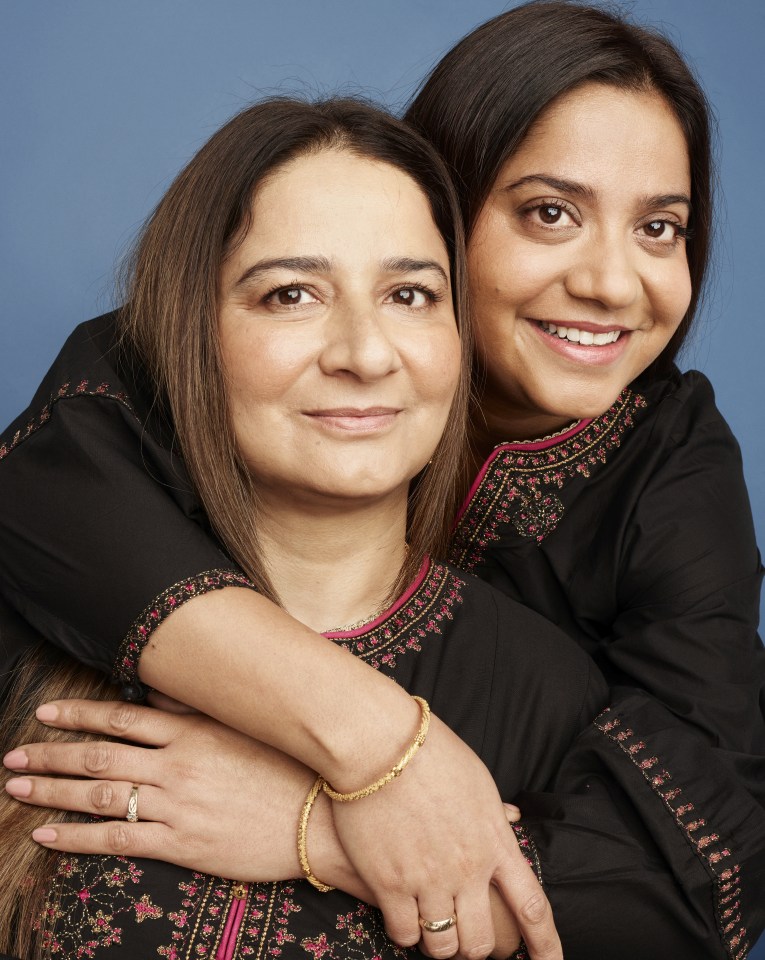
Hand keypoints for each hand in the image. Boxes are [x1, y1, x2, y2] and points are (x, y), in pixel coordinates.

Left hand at [2, 698, 331, 882]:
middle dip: (52, 754)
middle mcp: (177, 765)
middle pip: (100, 756)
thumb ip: (198, 709)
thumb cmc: (287, 767)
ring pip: (100, 795)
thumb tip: (157, 692)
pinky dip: (77, 838)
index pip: (122, 717)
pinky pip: (117, 840)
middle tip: (14, 755)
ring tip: (19, 788)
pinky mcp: (181, 845)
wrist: (319, 820)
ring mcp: (176, 806)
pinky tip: (49, 836)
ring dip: (53, 791)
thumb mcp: (245, 727)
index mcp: (193, 732)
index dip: (79, 715)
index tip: (46, 713)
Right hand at [330, 713, 558, 959]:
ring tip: (431, 924)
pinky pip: (403, 934)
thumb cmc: (430, 753)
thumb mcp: (477, 780)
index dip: (546, 945)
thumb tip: (512, 821)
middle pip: (482, 941)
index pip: (533, 907)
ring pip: (443, 945)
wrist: (380, 745)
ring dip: (440, 943)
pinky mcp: (390, 883)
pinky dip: (405, 933)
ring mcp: (429, 879)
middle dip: (475, 947)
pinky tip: (401, 916)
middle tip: (463, 934)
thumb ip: (495, 813)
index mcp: (495, 843)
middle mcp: (468, 869)